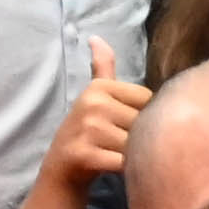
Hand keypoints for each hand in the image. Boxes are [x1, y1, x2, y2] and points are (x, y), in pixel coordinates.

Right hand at [44, 35, 143, 201]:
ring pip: (135, 144)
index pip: (147, 100)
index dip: (141, 117)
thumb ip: (102, 67)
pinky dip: (126, 170)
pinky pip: (123, 163)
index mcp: (100, 87)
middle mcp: (93, 104)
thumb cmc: (86, 131)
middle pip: (142, 122)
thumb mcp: (94, 95)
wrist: (61, 170)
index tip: (123, 125)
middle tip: (118, 144)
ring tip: (116, 156)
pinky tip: (115, 169)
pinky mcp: (85, 155)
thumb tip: (96, 38)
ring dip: (132, 155)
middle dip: (138, 137)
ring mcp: (88, 129)